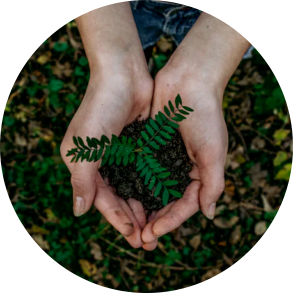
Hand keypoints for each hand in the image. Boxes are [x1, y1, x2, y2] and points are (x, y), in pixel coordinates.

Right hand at [60, 59, 152, 247]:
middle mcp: (102, 162)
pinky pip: (145, 172)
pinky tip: (163, 200)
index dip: (117, 219)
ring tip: (157, 226)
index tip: (133, 237)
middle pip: (119, 197)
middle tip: (148, 240)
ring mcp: (121, 154)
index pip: (102, 199)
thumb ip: (82, 180)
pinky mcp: (138, 145)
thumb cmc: (100, 107)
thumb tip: (79, 212)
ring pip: (133, 188)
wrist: (123, 75)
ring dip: (144, 206)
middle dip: (133, 218)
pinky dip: (152, 187)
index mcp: (85, 164)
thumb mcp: (85, 146)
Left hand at [141, 58, 227, 249]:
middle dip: (154, 220)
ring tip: (129, 224)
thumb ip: (213, 183)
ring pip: (151, 189)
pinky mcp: (149, 146)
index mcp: (199, 173)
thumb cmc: (205, 115)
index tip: (153, 233)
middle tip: (139, 238)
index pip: (184, 205)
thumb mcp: (214, 151)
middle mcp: (180, 168)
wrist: (188, 81)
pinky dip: (133, 183)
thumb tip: (209, 214)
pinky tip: (122, 196)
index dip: (170, 221)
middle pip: (166, 201)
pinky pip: (140, 169)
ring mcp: (164, 158)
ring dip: (141, 207)